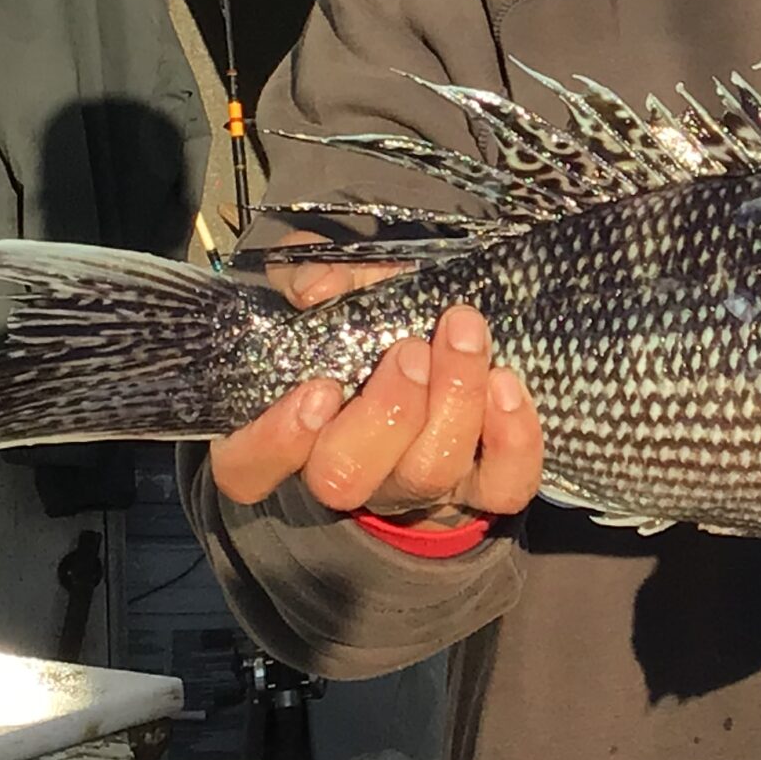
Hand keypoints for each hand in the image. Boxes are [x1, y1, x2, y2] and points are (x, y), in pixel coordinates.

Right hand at [209, 234, 542, 521]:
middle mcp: (347, 472)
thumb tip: (319, 288)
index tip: (319, 388)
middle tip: (412, 350)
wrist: (435, 342)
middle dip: (385, 412)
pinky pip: (502, 486)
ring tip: (465, 336)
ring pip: (428, 473)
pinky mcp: (481, 486)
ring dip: (453, 401)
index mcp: (287, 432)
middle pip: (346, 478)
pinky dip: (512, 439)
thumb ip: (306, 273)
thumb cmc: (362, 320)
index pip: (248, 471)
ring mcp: (414, 486)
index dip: (277, 441)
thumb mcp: (325, 284)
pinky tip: (507, 383)